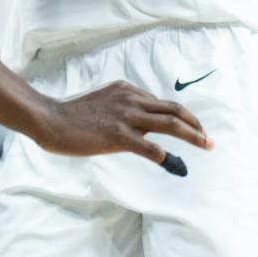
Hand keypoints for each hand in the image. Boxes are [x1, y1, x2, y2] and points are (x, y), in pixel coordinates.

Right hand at [39, 82, 209, 172]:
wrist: (49, 119)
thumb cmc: (73, 115)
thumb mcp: (105, 101)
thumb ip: (125, 106)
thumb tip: (143, 121)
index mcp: (128, 90)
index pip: (163, 103)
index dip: (181, 116)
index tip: (192, 128)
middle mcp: (131, 100)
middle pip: (175, 110)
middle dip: (196, 124)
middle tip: (208, 138)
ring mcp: (127, 117)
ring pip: (171, 124)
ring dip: (193, 136)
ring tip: (206, 146)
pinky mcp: (119, 136)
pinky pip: (152, 148)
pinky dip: (168, 158)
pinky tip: (175, 166)